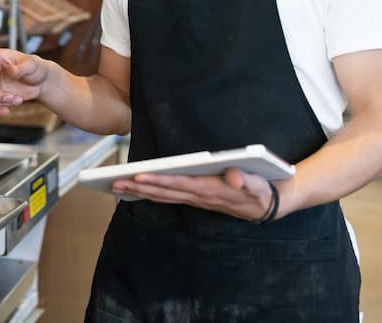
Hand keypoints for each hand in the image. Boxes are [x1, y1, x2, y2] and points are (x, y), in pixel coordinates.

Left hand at [112, 167, 277, 221]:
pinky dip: (150, 194)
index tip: (139, 176)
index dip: (159, 181)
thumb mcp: (258, 183)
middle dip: (139, 187)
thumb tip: (235, 177)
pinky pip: (168, 197)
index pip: (179, 184)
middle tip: (115, 182)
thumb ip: (246, 179)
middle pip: (164, 192)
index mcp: (211, 189)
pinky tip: (136, 191)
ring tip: (116, 186)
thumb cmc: (260, 189)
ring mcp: (195, 199)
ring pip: (163, 196)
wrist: (266, 205)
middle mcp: (199, 196)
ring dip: (139, 192)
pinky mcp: (195, 198)